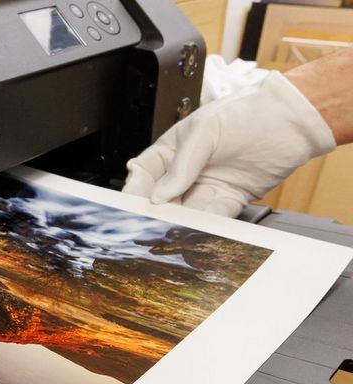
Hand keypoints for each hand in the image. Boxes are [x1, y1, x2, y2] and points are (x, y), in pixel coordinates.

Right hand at [122, 71, 335, 216]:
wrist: (293, 121)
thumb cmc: (249, 112)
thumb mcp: (205, 131)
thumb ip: (181, 165)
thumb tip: (159, 195)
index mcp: (174, 148)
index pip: (145, 172)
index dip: (136, 189)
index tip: (132, 205)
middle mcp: (188, 170)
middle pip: (163, 198)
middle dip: (156, 212)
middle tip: (151, 224)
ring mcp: (208, 186)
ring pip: (186, 211)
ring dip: (180, 222)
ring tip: (174, 231)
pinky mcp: (229, 200)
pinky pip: (212, 218)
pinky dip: (205, 227)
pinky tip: (199, 230)